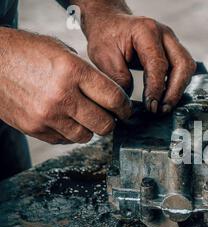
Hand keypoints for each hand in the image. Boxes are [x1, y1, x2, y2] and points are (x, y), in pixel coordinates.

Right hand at [0, 27, 131, 143]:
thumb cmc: (27, 52)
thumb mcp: (62, 52)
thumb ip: (87, 73)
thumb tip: (111, 95)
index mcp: (73, 71)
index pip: (114, 98)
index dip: (125, 107)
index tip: (126, 110)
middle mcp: (62, 95)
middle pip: (104, 124)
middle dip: (111, 121)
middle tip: (110, 117)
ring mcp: (47, 115)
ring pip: (86, 136)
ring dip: (90, 129)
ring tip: (85, 117)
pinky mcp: (34, 128)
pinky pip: (64, 140)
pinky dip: (70, 133)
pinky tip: (65, 119)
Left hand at [75, 0, 195, 113]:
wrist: (110, 23)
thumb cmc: (106, 36)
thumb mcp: (103, 57)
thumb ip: (119, 79)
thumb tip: (132, 103)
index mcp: (146, 31)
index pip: (158, 64)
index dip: (156, 89)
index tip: (151, 107)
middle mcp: (164, 34)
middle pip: (183, 65)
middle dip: (175, 91)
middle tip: (162, 110)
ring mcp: (172, 41)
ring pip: (187, 67)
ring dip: (178, 89)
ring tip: (164, 106)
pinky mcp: (173, 50)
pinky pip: (183, 69)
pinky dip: (177, 84)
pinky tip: (165, 97)